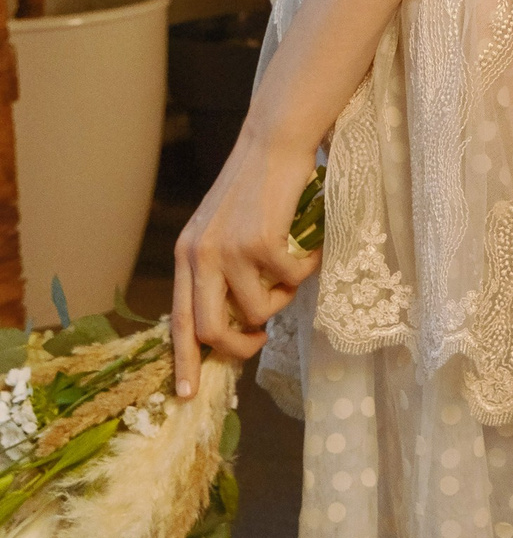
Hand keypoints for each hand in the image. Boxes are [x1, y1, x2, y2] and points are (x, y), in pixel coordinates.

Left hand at [171, 123, 321, 395]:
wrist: (274, 143)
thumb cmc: (257, 190)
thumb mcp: (224, 233)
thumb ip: (222, 273)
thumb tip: (241, 322)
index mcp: (186, 256)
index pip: (178, 320)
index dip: (183, 360)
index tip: (186, 394)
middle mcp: (199, 255)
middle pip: (210, 329)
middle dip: (239, 347)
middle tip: (260, 340)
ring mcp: (229, 249)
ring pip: (258, 309)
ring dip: (282, 299)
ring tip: (290, 272)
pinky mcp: (260, 241)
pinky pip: (290, 281)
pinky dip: (305, 270)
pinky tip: (308, 246)